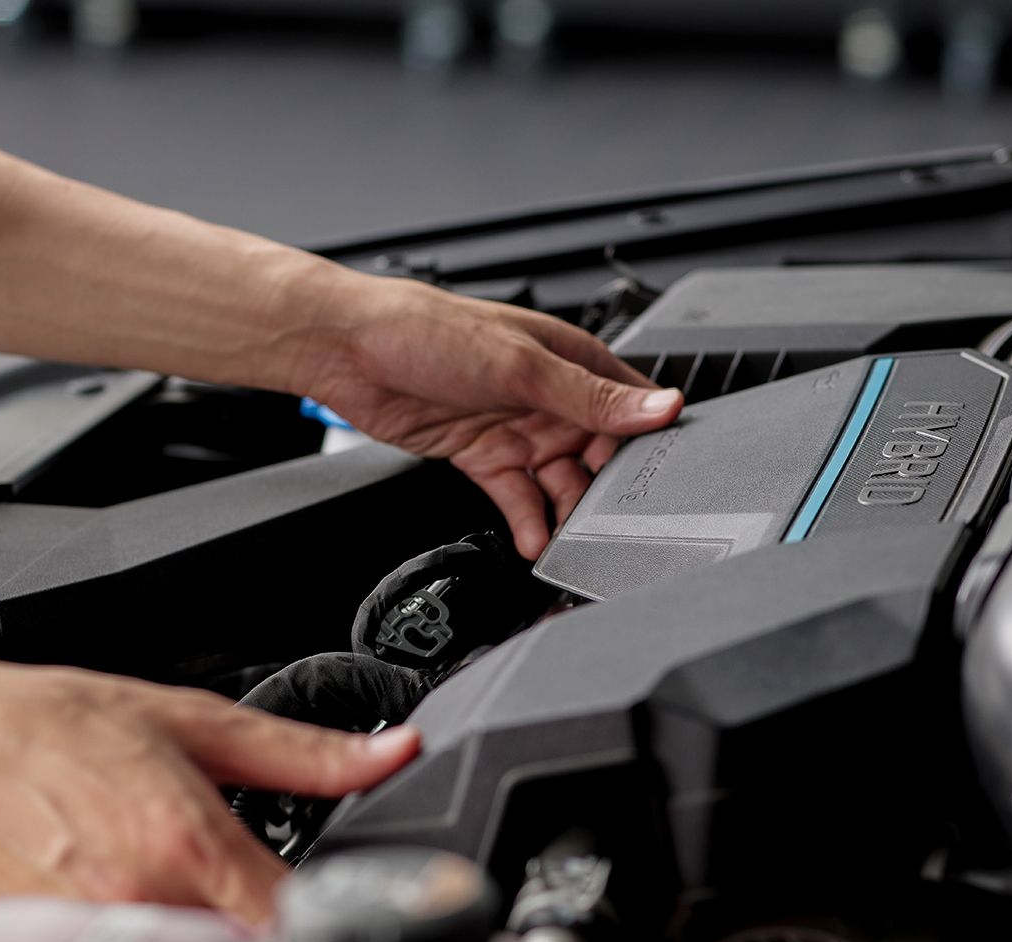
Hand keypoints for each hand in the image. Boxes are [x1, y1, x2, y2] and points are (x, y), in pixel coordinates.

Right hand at [0, 643, 417, 923]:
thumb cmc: (48, 726)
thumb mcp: (192, 720)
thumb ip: (305, 753)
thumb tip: (391, 752)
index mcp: (184, 844)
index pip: (298, 926)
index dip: (340, 924)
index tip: (356, 909)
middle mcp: (140, 907)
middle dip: (280, 933)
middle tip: (284, 897)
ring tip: (212, 898)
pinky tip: (157, 912)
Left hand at [273, 267, 683, 559]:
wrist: (349, 351)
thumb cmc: (428, 331)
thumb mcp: (523, 366)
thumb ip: (592, 398)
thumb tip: (662, 407)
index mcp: (571, 360)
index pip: (630, 406)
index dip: (647, 441)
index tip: (657, 480)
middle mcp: (549, 395)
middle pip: (600, 454)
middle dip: (606, 488)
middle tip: (608, 519)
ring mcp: (517, 427)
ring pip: (560, 481)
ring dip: (567, 512)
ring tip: (569, 538)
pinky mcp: (484, 455)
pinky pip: (519, 496)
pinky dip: (529, 520)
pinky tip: (534, 541)